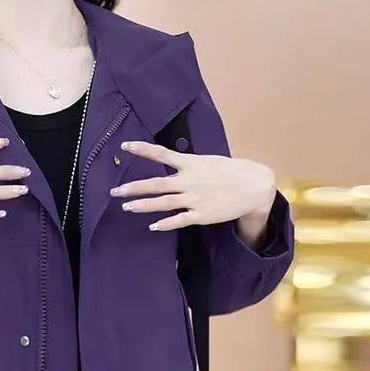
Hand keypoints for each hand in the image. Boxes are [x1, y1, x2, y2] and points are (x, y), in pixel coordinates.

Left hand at [111, 141, 276, 234]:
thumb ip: (187, 164)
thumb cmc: (229, 173)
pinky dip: (165, 223)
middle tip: (115, 191)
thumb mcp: (207, 162)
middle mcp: (190, 180)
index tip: (125, 145)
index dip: (143, 149)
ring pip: (164, 202)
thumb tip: (169, 160)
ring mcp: (195, 199)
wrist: (254, 187)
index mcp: (191, 164)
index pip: (162, 153)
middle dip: (134, 187)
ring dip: (144, 205)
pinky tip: (153, 226)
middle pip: (157, 183)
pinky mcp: (202, 215)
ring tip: (127, 207)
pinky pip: (179, 220)